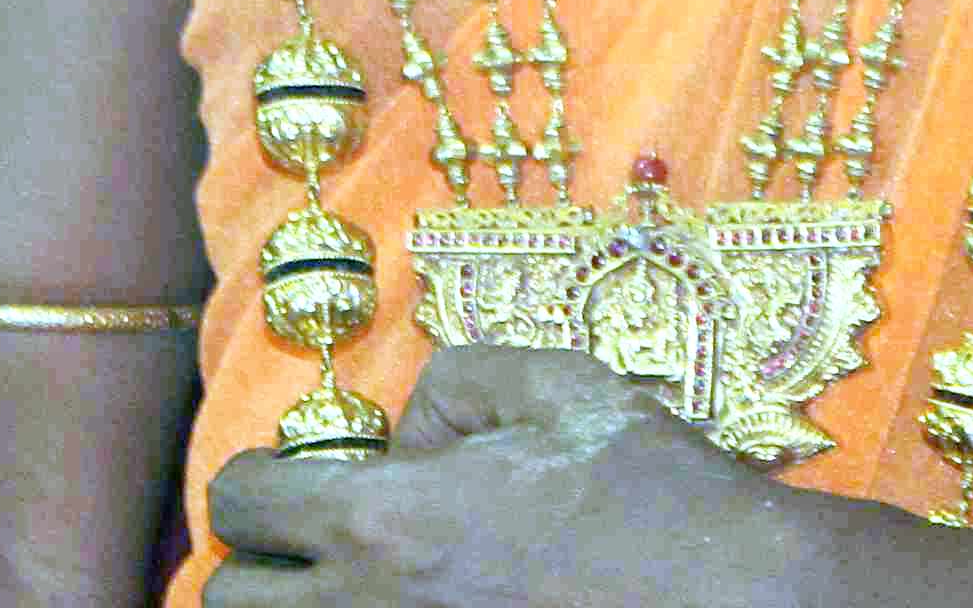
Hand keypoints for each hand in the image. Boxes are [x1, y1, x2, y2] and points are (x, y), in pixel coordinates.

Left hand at [201, 344, 822, 607]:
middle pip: (231, 604)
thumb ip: (457, 386)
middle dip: (261, 571)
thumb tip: (408, 436)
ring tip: (364, 594)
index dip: (256, 483)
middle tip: (317, 556)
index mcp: (384, 520)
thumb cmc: (655, 496)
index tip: (289, 487)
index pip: (239, 501)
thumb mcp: (562, 388)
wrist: (740, 606)